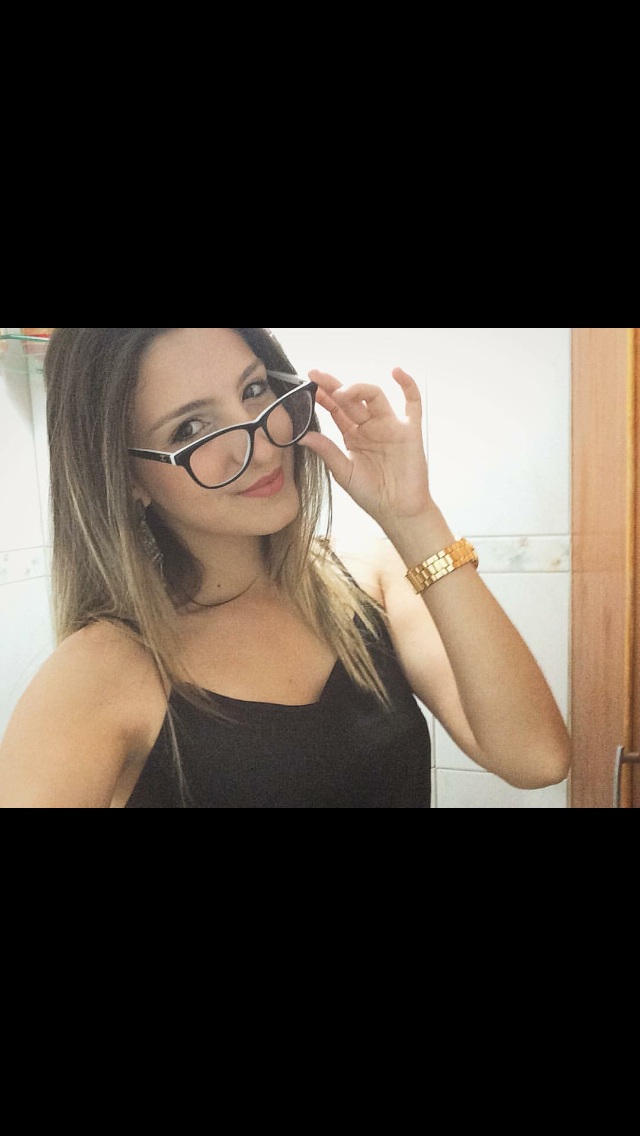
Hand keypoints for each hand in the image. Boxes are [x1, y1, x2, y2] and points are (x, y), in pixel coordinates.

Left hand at [299, 367, 432, 527]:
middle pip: (352, 399)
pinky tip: (396, 372)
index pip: (336, 409)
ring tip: (341, 392)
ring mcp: (390, 426)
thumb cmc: (371, 495)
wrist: (397, 512)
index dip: (323, 396)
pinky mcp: (410, 431)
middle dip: (334, 386)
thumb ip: (327, 452)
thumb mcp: (343, 473)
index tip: (308, 384)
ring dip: (358, 389)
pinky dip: (408, 385)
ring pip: (375, 397)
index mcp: (353, 436)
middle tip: (317, 377)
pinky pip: (412, 403)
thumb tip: (303, 436)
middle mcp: (370, 427)